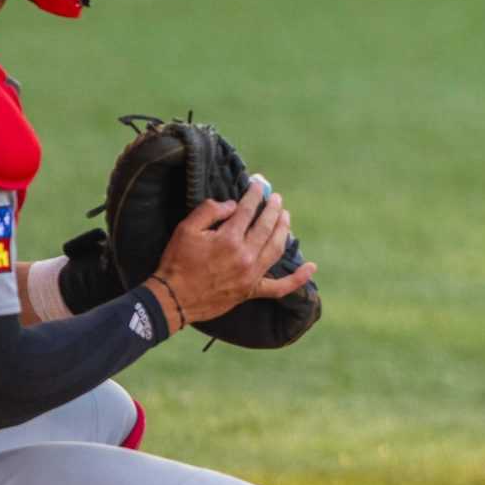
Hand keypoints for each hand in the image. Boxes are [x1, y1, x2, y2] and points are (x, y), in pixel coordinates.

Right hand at [149, 176, 314, 330]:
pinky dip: (297, 279)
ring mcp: (251, 275)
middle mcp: (245, 256)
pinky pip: (280, 287)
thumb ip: (209, 211)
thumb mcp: (186, 229)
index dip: (255, 195)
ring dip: (284, 230)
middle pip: (267, 227)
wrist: (173, 299)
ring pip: (277, 249)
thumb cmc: (177, 262)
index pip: (248, 210)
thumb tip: (232, 205)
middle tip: (277, 198)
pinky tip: (311, 267)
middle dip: (273, 209)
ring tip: (286, 216)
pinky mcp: (251, 291)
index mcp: (229, 239)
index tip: (259, 185)